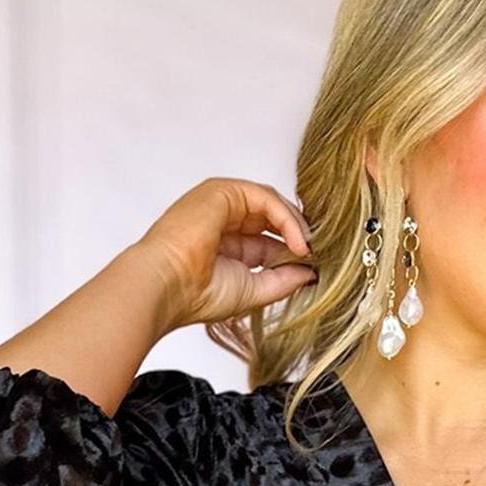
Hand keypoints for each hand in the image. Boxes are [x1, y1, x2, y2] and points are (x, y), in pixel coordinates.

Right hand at [134, 177, 318, 331]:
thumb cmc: (197, 294)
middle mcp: (224, 221)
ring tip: (308, 250)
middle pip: (273, 218)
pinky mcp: (223, 192)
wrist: (168, 286)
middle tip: (317, 255)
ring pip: (271, 204)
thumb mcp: (255, 290)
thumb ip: (284, 280)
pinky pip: (265, 197)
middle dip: (298, 235)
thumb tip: (312, 274)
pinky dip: (286, 218)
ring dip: (295, 226)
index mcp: (227, 245)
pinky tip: (298, 242)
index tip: (315, 268)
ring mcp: (222, 204)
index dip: (293, 253)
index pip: (269, 241)